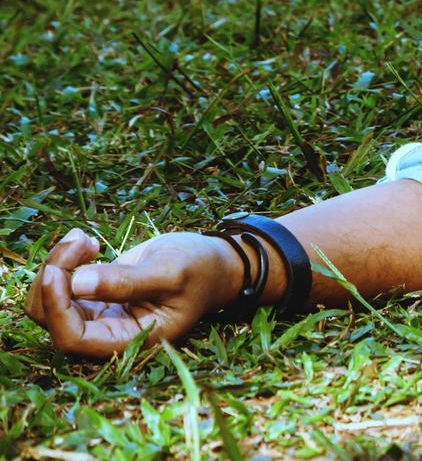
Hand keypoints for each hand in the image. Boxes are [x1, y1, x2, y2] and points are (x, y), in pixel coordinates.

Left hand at [25, 228, 240, 357]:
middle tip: (81, 240)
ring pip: (49, 300)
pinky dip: (63, 261)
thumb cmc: (201, 269)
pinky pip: (59, 285)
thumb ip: (127, 282)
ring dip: (56, 265)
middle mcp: (108, 333)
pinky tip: (88, 243)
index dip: (58, 308)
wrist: (214, 262)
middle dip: (55, 276)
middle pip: (52, 318)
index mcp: (130, 339)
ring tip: (83, 238)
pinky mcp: (94, 296)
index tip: (59, 272)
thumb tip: (77, 283)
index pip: (74, 338)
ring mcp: (98, 314)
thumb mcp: (170, 272)